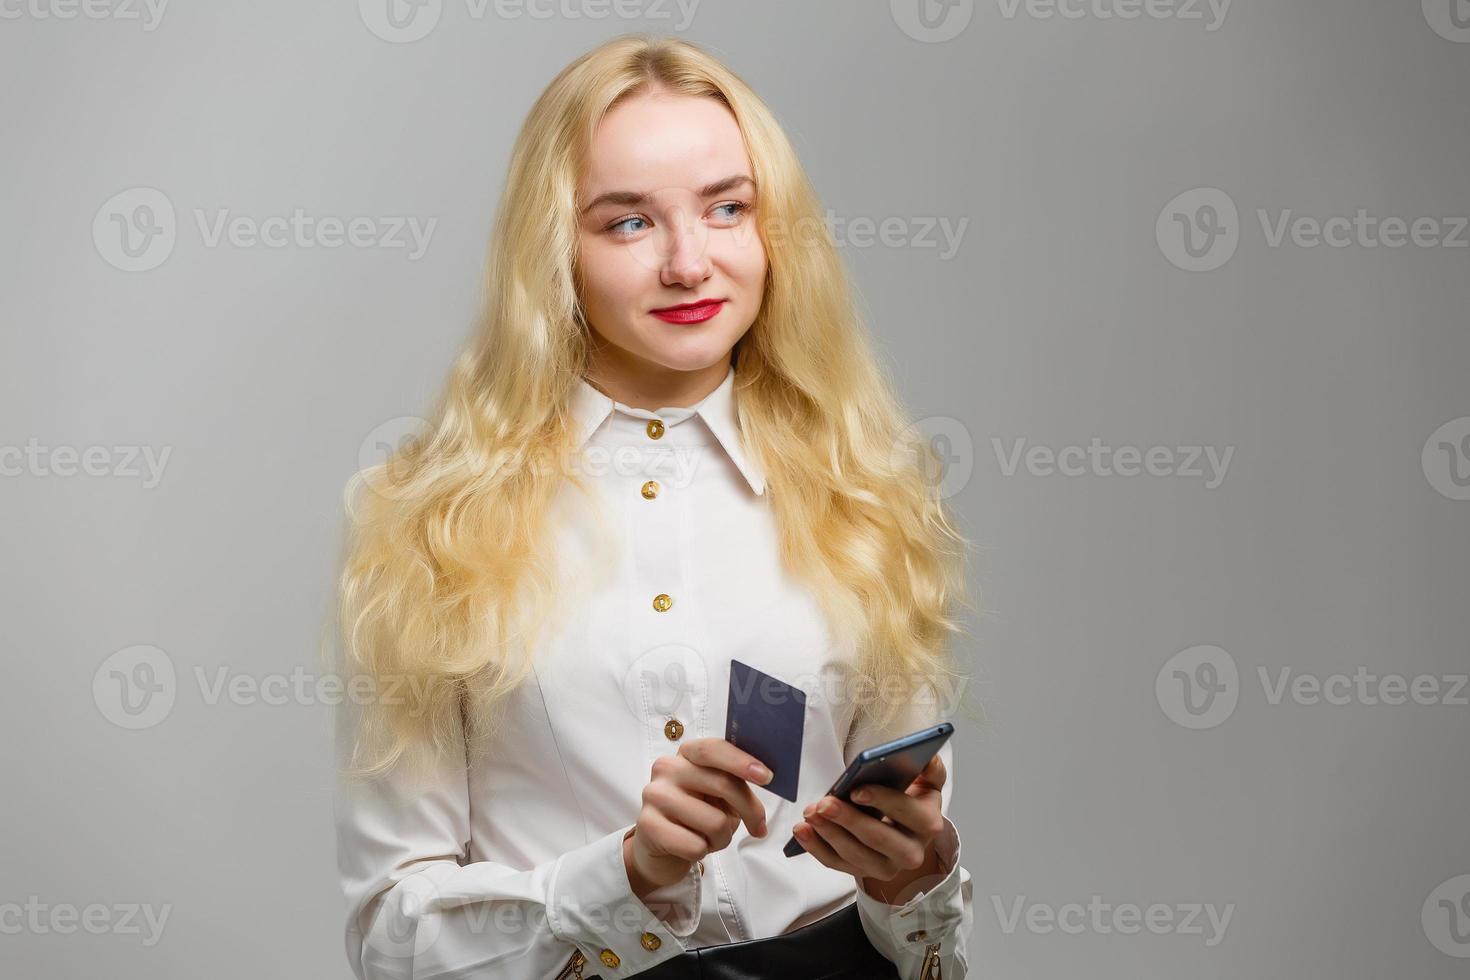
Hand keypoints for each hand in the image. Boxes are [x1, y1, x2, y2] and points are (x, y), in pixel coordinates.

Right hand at [624, 738, 771, 895]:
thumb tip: (766, 778)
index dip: (741, 761)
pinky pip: (695, 845)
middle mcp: (668, 768)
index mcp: (687, 754)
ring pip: (714, 821)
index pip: (714, 749)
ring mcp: (654, 795)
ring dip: (722, 838)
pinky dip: (703, 852)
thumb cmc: (695, 818)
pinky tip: (691, 847)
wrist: (659, 850)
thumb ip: (735, 784)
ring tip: (709, 838)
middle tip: (758, 828)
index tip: (767, 777)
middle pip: (723, 784)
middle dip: (750, 810)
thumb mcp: (718, 796)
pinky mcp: (647, 824)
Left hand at [792, 754, 946, 895]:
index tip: (857, 790)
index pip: (908, 813)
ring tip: (810, 813)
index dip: (883, 801)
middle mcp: (912, 852)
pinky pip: (837, 865)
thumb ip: (930, 769)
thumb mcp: (926, 783)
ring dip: (829, 834)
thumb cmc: (912, 801)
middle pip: (879, 839)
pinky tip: (802, 831)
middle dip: (850, 820)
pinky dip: (817, 848)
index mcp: (928, 824)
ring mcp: (887, 867)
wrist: (906, 833)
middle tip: (825, 804)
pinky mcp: (864, 874)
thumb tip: (927, 756)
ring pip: (856, 855)